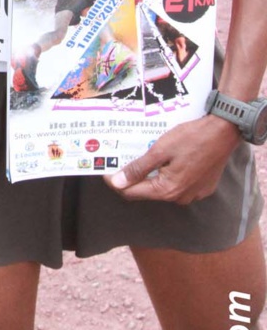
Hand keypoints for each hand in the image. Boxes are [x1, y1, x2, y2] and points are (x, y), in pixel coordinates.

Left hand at [104, 115, 240, 203]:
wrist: (224, 132)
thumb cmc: (192, 138)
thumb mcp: (160, 150)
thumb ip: (139, 168)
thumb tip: (118, 183)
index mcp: (168, 190)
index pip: (132, 193)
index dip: (116, 181)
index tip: (106, 168)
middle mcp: (180, 198)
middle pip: (146, 191)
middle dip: (132, 177)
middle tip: (122, 159)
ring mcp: (193, 194)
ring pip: (162, 188)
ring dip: (151, 175)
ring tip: (141, 156)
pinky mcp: (201, 187)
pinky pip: (178, 184)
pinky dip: (167, 174)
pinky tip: (164, 159)